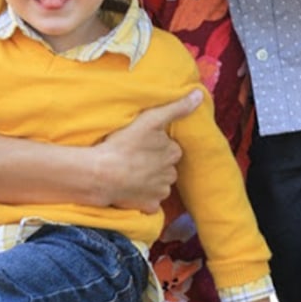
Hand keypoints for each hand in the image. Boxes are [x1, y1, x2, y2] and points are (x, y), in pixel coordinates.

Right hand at [92, 90, 203, 211]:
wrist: (101, 174)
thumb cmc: (124, 144)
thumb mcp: (150, 119)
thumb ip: (176, 108)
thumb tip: (199, 94)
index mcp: (173, 152)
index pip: (170, 148)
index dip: (156, 145)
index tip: (142, 143)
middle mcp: (171, 174)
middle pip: (165, 167)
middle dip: (155, 163)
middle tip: (134, 157)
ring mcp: (160, 192)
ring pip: (159, 184)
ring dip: (149, 180)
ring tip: (130, 172)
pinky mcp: (149, 206)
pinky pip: (149, 202)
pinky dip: (142, 197)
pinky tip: (129, 188)